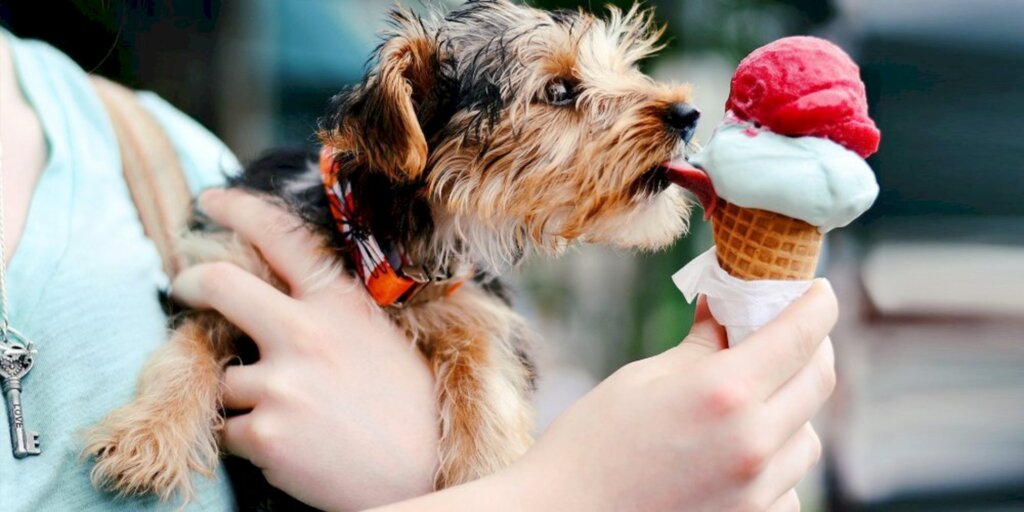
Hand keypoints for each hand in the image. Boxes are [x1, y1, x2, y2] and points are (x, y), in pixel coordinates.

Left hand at [172, 188, 438, 509]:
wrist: (423, 474)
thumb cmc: (409, 407)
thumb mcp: (380, 337)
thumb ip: (332, 312)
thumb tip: (280, 296)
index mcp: (340, 304)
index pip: (281, 236)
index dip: (238, 209)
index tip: (209, 201)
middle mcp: (306, 333)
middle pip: (221, 284)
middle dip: (190, 282)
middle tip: (182, 287)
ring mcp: (282, 383)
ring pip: (225, 377)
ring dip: (245, 397)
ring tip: (294, 417)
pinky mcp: (265, 432)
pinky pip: (229, 430)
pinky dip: (249, 441)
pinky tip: (293, 447)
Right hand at [506, 282, 836, 511]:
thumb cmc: (590, 445)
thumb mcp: (641, 379)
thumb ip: (699, 346)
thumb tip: (726, 310)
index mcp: (723, 392)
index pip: (799, 336)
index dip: (816, 305)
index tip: (819, 290)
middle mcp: (753, 442)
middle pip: (818, 381)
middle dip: (812, 348)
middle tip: (790, 334)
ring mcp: (757, 491)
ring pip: (808, 438)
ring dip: (792, 409)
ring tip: (754, 400)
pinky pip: (789, 484)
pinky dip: (775, 462)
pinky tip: (737, 453)